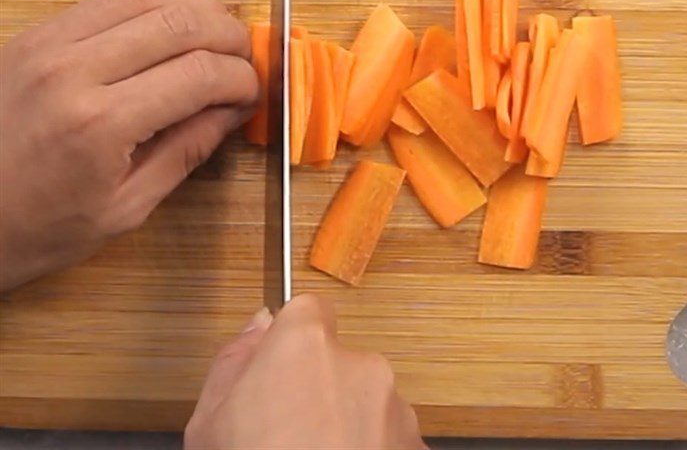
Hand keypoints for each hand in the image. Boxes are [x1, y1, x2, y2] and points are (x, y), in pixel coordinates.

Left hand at [0, 0, 258, 290]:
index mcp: (100, 124)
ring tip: (218, 37)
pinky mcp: (37, 32)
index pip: (201, 74)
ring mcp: (50, 42)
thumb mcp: (124, 208)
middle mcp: (74, 69)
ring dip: (198, 8)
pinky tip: (172, 25)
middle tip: (245, 61)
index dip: (242, 79)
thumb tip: (234, 110)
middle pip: (182, 21)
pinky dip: (156, 0)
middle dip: (231, 37)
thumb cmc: (34, 227)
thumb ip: (187, 151)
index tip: (252, 94)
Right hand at [185, 294, 426, 449]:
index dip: (292, 342)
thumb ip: (235, 360)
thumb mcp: (209, 422)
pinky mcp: (418, 446)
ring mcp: (396, 409)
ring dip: (349, 428)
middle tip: (289, 441)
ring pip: (367, 404)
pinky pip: (390, 440)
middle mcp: (361, 365)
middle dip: (320, 392)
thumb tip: (262, 323)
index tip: (278, 374)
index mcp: (307, 346)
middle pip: (339, 363)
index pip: (308, 311)